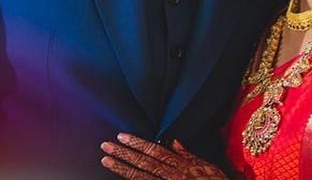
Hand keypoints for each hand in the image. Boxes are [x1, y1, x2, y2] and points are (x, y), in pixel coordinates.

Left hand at [101, 133, 227, 178]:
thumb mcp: (206, 166)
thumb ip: (188, 155)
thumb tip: (174, 142)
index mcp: (181, 165)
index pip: (155, 151)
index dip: (137, 143)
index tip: (121, 136)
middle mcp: (172, 175)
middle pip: (144, 162)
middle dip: (124, 153)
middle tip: (104, 145)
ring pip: (141, 177)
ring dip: (122, 169)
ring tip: (105, 161)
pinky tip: (123, 178)